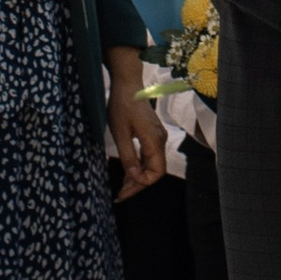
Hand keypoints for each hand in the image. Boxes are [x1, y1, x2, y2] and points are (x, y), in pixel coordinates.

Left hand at [108, 61, 164, 195]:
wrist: (128, 84)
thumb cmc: (122, 106)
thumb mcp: (120, 133)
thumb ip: (128, 157)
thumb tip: (135, 177)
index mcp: (154, 140)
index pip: (156, 172)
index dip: (141, 183)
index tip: (124, 190)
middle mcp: (160, 140)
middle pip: (155, 170)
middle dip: (138, 184)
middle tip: (120, 195)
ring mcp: (157, 137)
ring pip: (152, 164)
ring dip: (138, 177)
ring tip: (122, 187)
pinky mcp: (152, 134)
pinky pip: (149, 156)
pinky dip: (139, 166)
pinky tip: (127, 172)